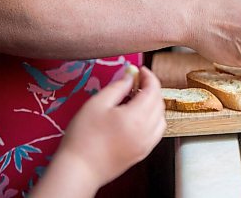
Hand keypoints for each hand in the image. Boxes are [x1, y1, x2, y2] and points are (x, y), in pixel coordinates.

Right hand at [58, 67, 165, 185]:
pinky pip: (157, 131)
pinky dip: (154, 119)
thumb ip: (118, 87)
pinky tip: (139, 117)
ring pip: (161, 116)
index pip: (153, 90)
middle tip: (136, 81)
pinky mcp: (143, 152)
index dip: (149, 76)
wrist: (79, 169)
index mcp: (137, 117)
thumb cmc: (83, 137)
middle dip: (151, 88)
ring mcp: (147, 143)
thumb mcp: (97, 104)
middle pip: (159, 102)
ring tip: (136, 99)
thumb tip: (130, 76)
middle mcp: (147, 131)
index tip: (141, 70)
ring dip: (154, 104)